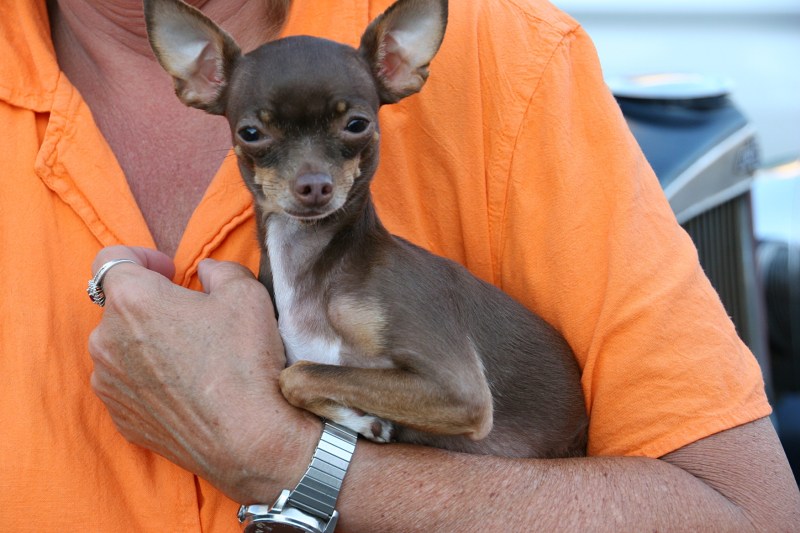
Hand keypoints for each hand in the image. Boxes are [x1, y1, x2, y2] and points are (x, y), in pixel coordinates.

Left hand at [87, 246, 317, 502]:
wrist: (249, 438)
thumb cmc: (244, 361)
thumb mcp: (247, 293)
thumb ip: (219, 268)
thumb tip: (206, 271)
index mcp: (132, 300)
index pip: (112, 259)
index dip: (142, 257)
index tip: (170, 272)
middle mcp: (106, 340)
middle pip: (120, 306)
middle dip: (152, 304)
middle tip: (193, 317)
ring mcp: (108, 383)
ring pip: (121, 347)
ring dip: (147, 343)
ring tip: (192, 357)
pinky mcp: (119, 417)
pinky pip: (127, 384)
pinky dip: (149, 378)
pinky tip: (187, 388)